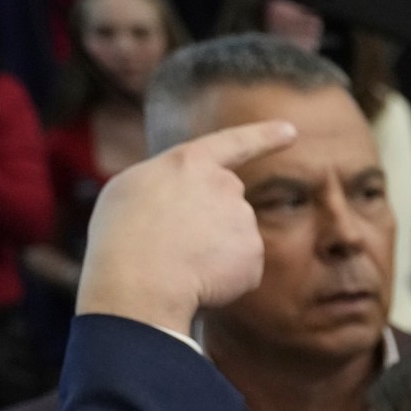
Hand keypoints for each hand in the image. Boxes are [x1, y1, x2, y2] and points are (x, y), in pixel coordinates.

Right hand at [77, 120, 297, 333]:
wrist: (139, 280)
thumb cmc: (121, 235)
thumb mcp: (131, 190)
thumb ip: (170, 184)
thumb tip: (190, 202)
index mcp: (190, 163)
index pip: (234, 143)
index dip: (263, 136)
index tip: (290, 130)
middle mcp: (225, 185)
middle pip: (226, 202)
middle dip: (206, 221)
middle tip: (170, 243)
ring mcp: (243, 219)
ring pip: (232, 238)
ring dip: (211, 251)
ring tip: (176, 262)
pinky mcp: (254, 254)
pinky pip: (239, 268)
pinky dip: (222, 279)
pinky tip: (196, 280)